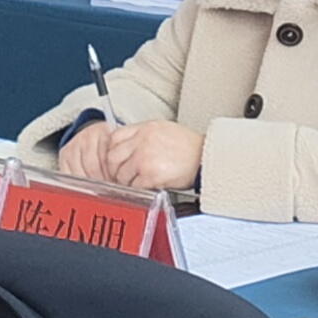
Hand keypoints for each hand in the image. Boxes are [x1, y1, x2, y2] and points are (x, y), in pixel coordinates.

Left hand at [78, 120, 202, 191]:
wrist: (205, 158)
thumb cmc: (189, 147)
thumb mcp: (164, 130)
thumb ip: (143, 135)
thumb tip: (127, 147)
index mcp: (145, 128)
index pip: (114, 137)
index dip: (112, 150)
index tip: (116, 159)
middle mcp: (142, 141)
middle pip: (113, 157)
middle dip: (115, 169)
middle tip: (121, 175)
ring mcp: (145, 158)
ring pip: (121, 174)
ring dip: (127, 181)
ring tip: (138, 181)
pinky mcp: (151, 175)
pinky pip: (134, 186)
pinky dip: (139, 189)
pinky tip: (148, 186)